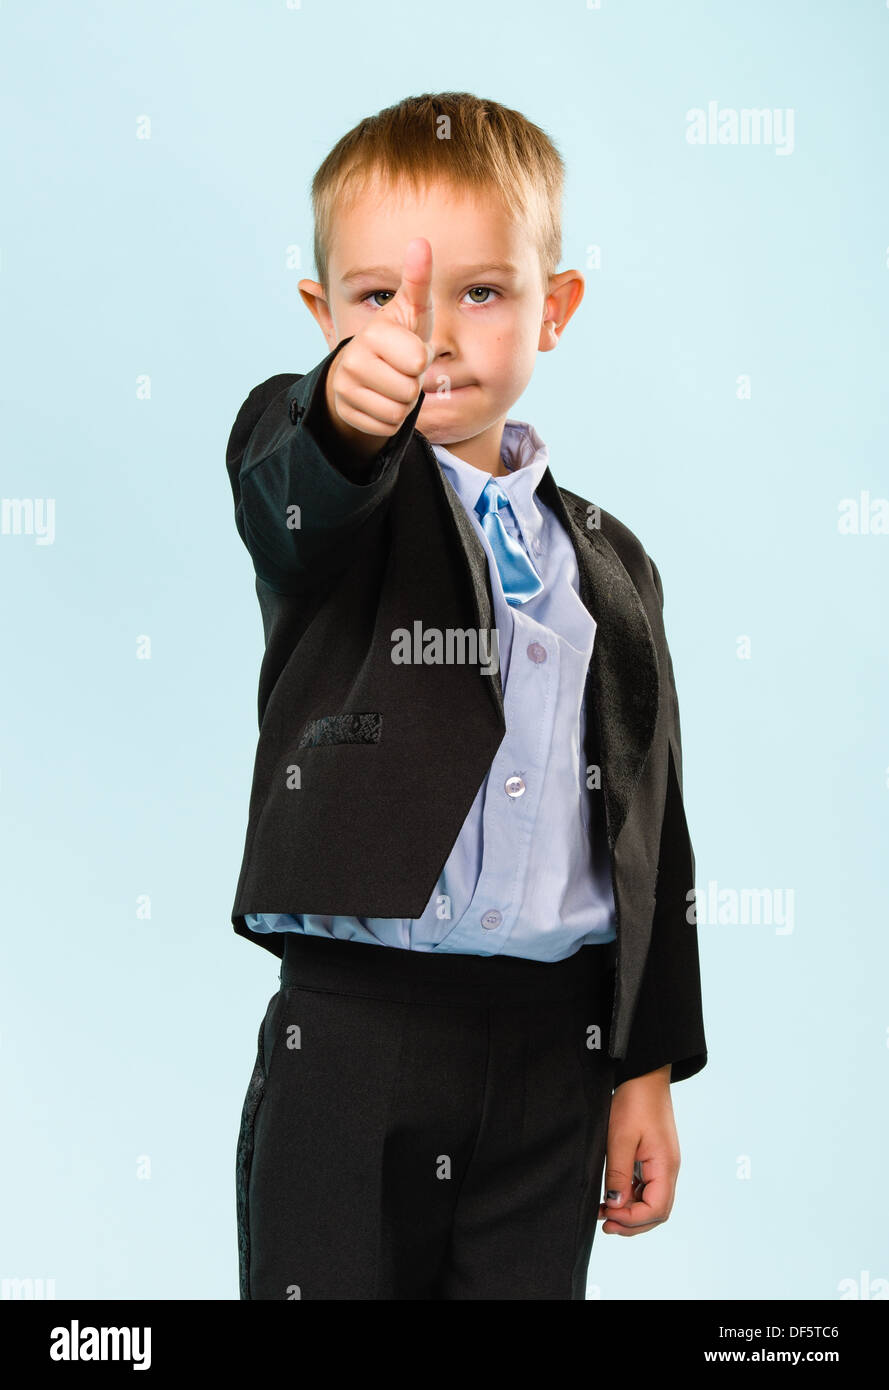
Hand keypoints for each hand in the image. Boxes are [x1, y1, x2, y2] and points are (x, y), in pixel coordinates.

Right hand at [324, 237, 435, 453]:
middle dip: (412, 384)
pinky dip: (390, 418)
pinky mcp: (346, 413)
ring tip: (392, 383)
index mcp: (373, 333)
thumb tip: (421, 242)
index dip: (421, 360)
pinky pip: (386, 427)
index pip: (418, 363)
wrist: (364, 371)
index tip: (408, 350)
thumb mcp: (412, 310)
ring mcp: (345, 388)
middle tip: (401, 370)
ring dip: (403, 403)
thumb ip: (417, 279)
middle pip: (409, 391)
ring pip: (398, 412)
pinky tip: (380, 399)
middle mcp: (353, 359)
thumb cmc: (397, 338)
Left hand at [598, 1064, 679, 1235]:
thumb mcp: (620, 1138)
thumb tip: (615, 1206)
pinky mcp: (654, 1159)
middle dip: (632, 1223)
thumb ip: (618, 1173)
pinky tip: (612, 1196)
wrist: (644, 1076)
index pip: (657, 1209)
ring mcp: (662, 1165)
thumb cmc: (634, 1101)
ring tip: (605, 1213)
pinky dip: (631, 1198)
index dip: (632, 1219)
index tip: (607, 1214)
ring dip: (630, 1212)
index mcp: (665, 1166)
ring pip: (652, 1202)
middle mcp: (668, 1169)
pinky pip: (646, 1188)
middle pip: (657, 1211)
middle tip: (605, 1224)